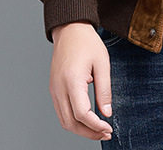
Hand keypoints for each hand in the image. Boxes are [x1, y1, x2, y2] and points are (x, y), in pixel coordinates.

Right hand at [49, 22, 112, 140]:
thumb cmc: (86, 42)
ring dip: (81, 129)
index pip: (81, 113)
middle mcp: (59, 88)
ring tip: (98, 129)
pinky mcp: (54, 89)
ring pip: (64, 121)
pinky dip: (73, 121)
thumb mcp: (102, 63)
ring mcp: (54, 90)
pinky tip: (87, 119)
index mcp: (72, 80)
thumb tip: (106, 113)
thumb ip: (105, 90)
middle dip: (88, 133)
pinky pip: (61, 112)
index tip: (108, 128)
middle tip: (105, 133)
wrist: (70, 29)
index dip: (95, 125)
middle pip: (70, 123)